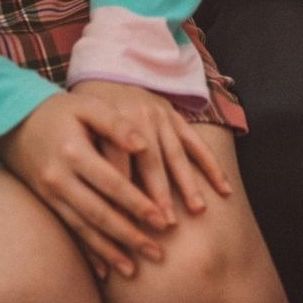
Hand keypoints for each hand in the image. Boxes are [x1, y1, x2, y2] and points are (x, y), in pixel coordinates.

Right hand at [0, 90, 171, 279]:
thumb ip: (118, 124)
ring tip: (134, 270)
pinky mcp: (46, 203)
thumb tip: (145, 144)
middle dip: (129, 236)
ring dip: (109, 251)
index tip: (164, 221)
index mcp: (74, 152)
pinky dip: (87, 251)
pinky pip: (69, 231)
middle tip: (158, 254)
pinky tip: (103, 270)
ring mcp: (49, 194)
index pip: (113, 184)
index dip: (138, 204)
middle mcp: (59, 178)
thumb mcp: (89, 106)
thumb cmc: (60, 110)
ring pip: (83, 229)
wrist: (10, 120)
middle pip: (99, 214)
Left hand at [70, 79, 233, 235]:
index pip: (118, 167)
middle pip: (151, 162)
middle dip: (160, 195)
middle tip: (167, 224)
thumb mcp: (79, 134)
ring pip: (177, 155)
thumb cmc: (86, 118)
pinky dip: (212, 167)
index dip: (124, 197)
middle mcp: (139, 117)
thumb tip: (91, 210)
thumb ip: (88, 164)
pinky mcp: (177, 117)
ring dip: (188, 183)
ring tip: (197, 209)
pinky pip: (197, 144)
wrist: (104, 75)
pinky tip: (223, 189)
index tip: (130, 226)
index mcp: (109, 123)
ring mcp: (162, 117)